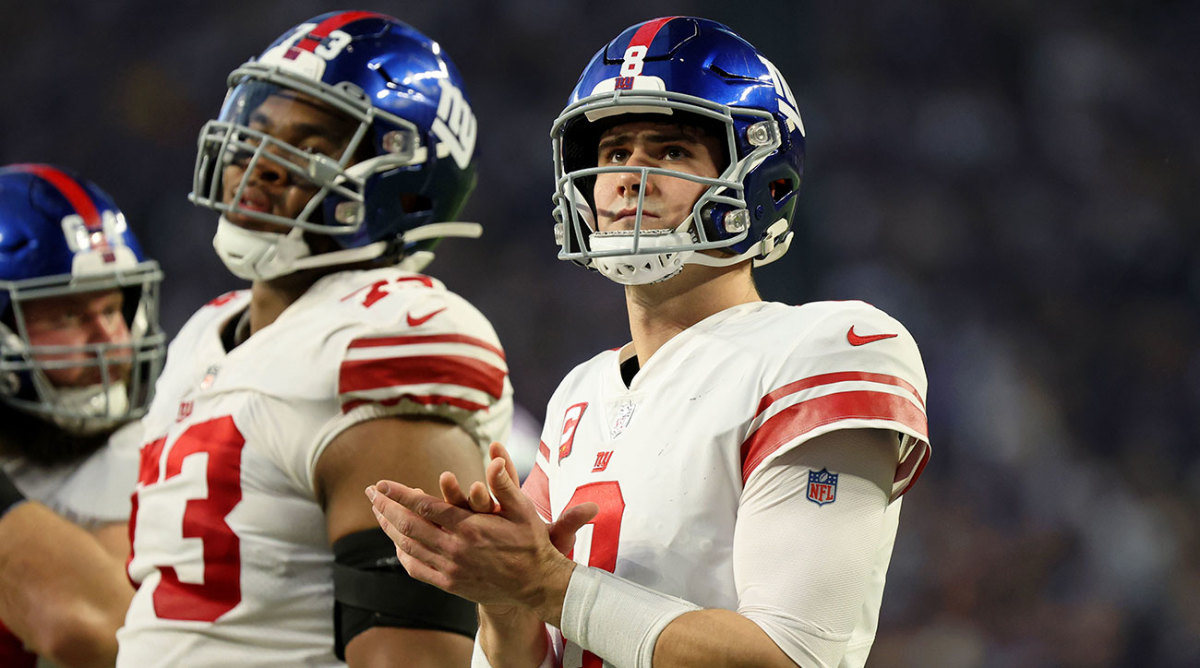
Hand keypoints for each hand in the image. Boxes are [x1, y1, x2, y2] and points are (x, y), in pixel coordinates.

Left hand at [366, 443, 597, 623]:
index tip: (382, 484)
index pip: (425, 507)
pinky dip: (402, 554)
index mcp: (470, 527)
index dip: (400, 494)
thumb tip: (495, 457)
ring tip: (377, 513)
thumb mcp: (523, 508)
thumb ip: (505, 483)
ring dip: (390, 528)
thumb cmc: (531, 542)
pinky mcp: (450, 583)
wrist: (535, 584)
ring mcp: (450, 568)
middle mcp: (455, 548)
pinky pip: (417, 569)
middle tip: (370, 493)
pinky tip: (397, 543)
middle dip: (386, 508)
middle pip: (409, 526)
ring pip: (409, 547)